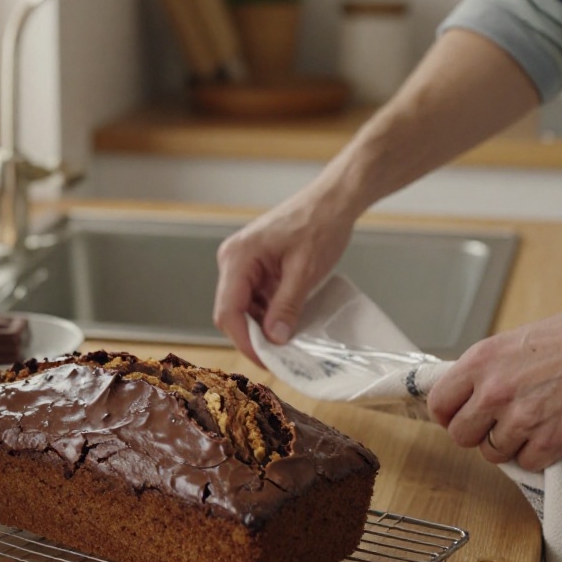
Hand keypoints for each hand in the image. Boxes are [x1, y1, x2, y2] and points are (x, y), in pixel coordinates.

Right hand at [213, 173, 361, 364]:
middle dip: (253, 337)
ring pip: (244, 310)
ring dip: (263, 328)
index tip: (267, 360)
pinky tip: (288, 324)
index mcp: (237, 257)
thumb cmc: (319, 224)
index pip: (228, 311)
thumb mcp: (305, 270)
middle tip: (279, 358)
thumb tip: (275, 340)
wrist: (333, 200)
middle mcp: (234, 261)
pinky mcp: (257, 269)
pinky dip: (270, 315)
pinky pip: (256, 300)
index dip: (244, 341)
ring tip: (288, 343)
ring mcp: (244, 265)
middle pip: (231, 313)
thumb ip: (286, 306)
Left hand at [427, 297, 561, 470]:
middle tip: (497, 425)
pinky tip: (551, 433)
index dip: (449, 415)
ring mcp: (521, 418)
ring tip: (531, 425)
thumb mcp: (516, 341)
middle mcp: (494, 390)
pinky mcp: (551, 441)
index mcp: (481, 361)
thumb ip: (488, 369)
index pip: (440, 404)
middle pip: (461, 435)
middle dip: (477, 434)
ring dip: (508, 445)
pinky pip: (525, 463)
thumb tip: (470, 394)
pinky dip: (537, 455)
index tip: (460, 416)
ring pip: (492, 453)